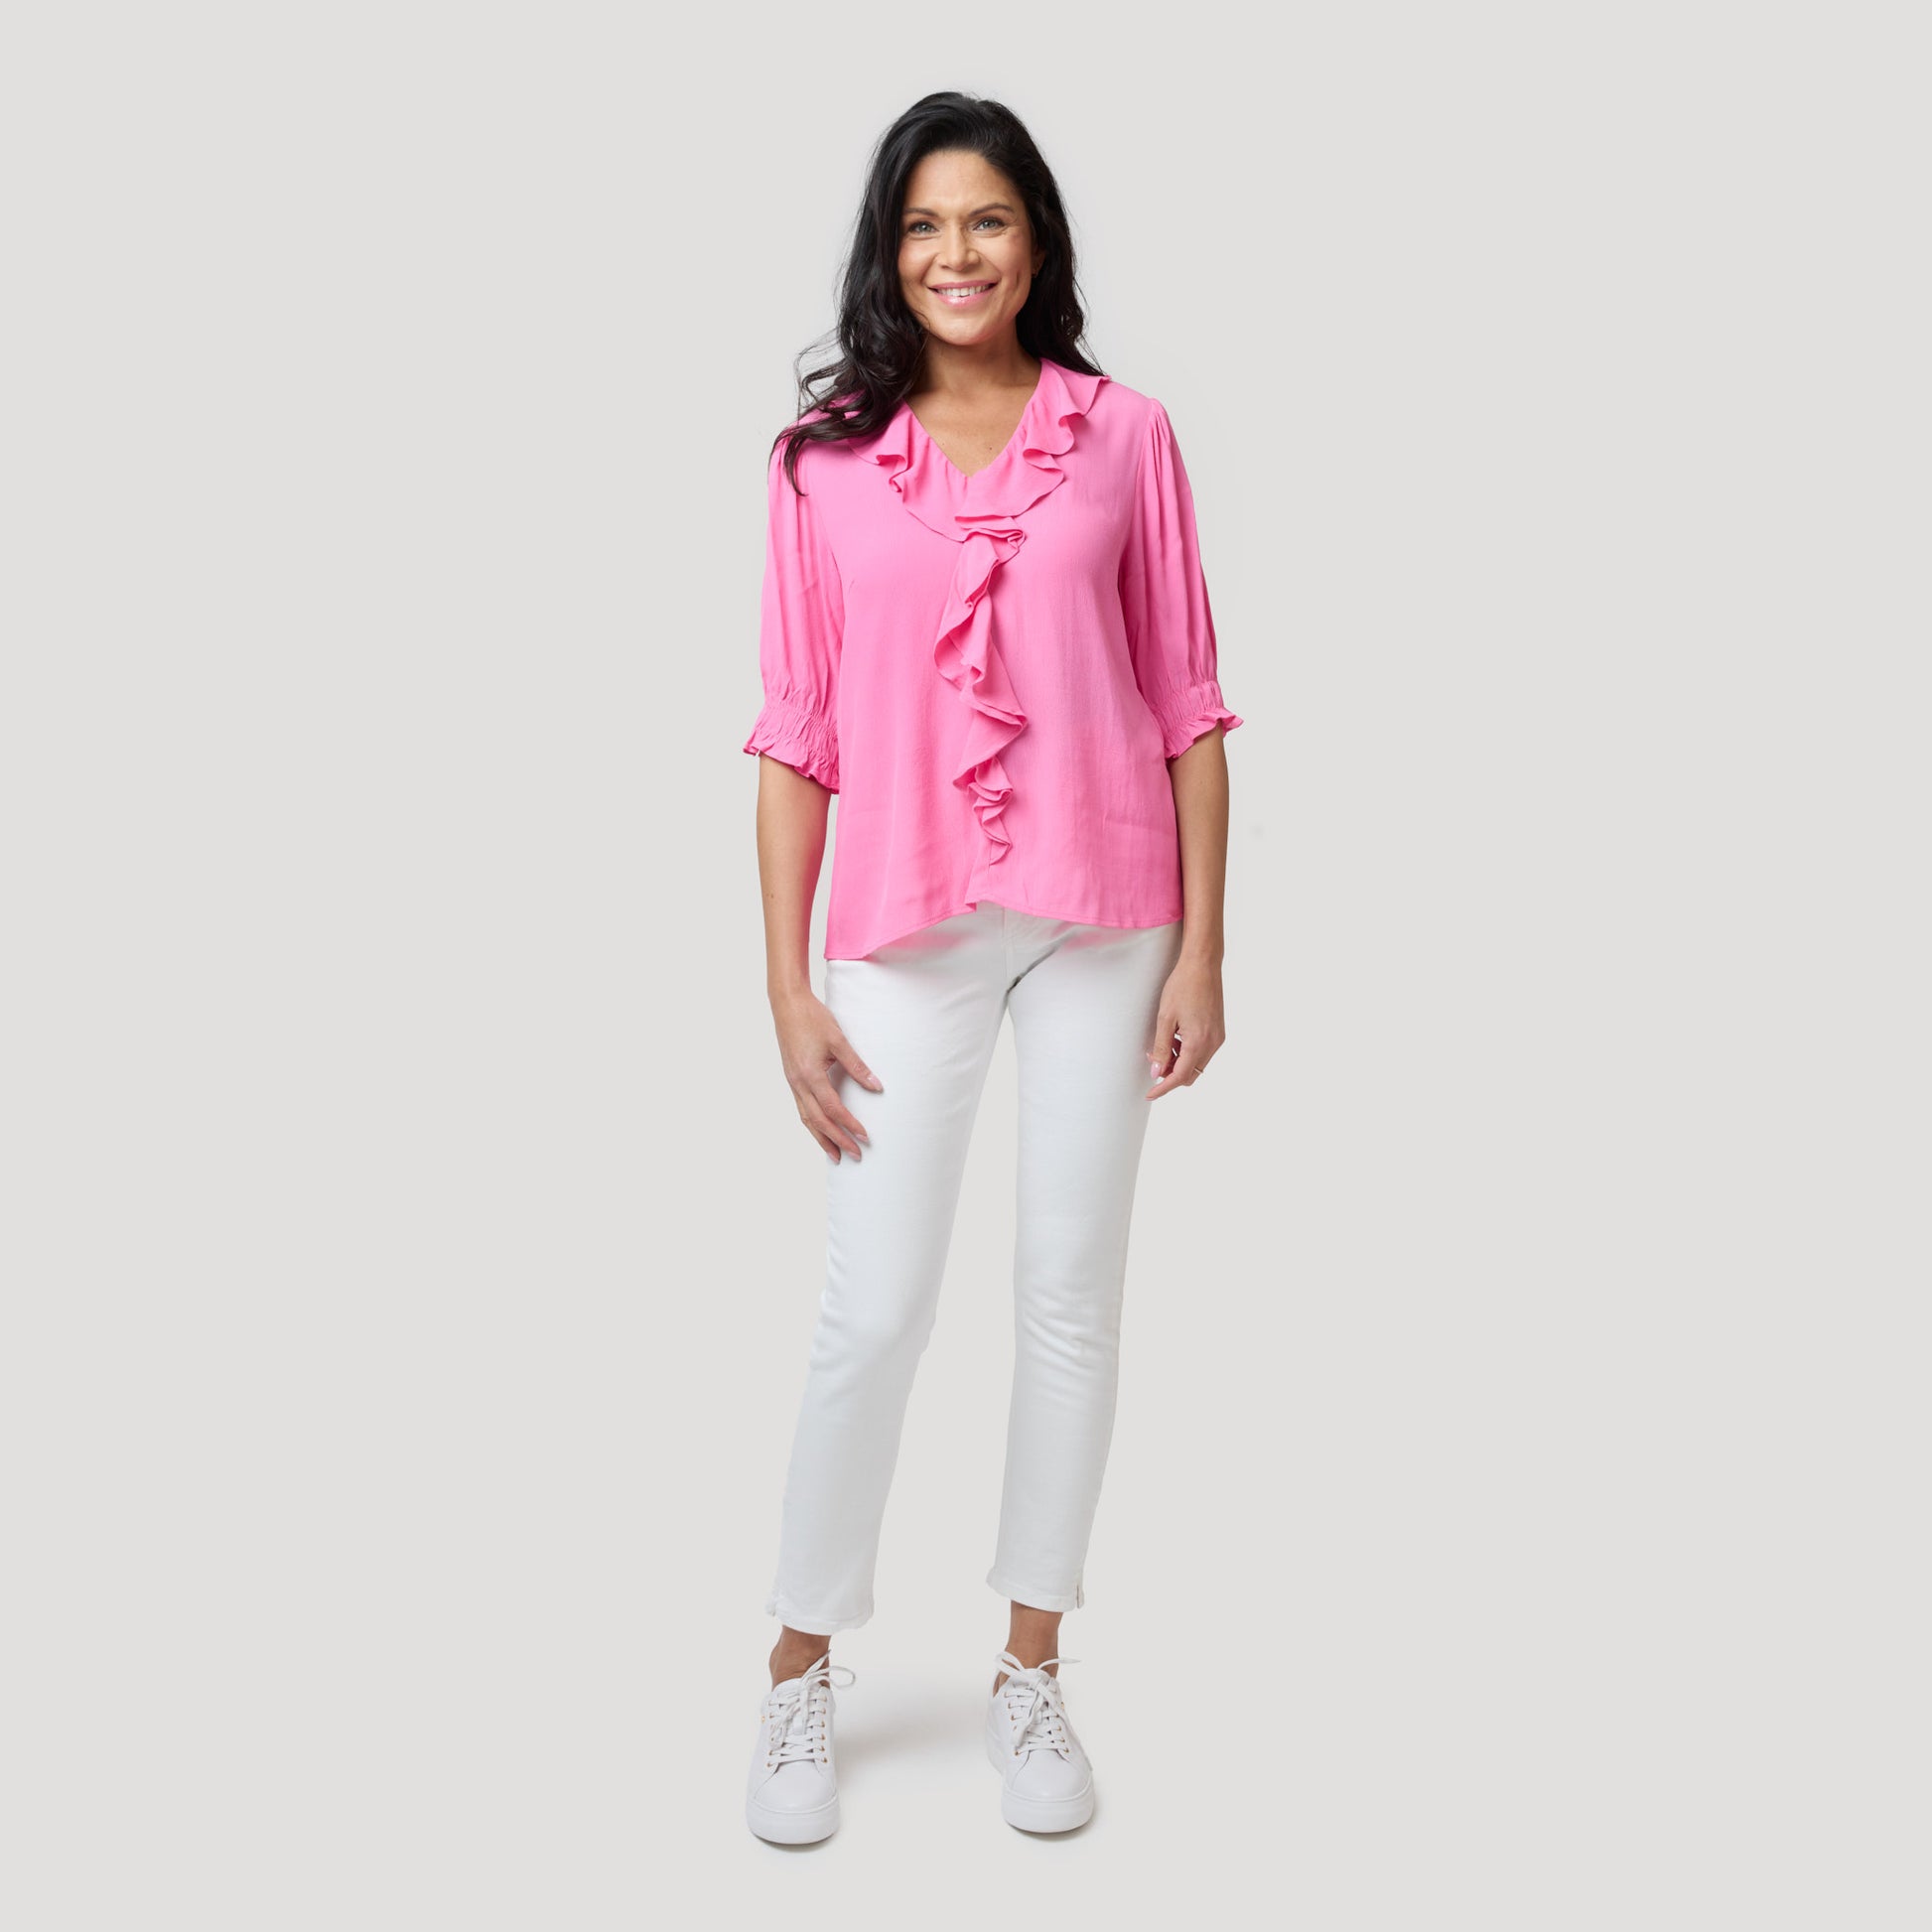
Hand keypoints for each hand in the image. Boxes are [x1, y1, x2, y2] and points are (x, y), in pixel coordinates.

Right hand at [772, 988, 882, 1160]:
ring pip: (807, 1118)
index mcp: (810, 1075)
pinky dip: (812, 1123)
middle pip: (818, 1121)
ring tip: (836, 1155)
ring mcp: (792, 1082)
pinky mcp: (792, 1078)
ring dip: (822, 1138)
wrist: (787, 1004)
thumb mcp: (838, 1040)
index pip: (833, 1109)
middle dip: (837, 1140)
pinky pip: (801, 1108)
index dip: (849, 1125)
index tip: (865, 1137)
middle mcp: (798, 1083)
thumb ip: (857, 1065)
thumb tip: (876, 1086)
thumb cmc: (812, 1018)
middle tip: (855, 1155)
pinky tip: (821, 1129)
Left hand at [1145, 954, 1226, 1098]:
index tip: (1150, 1094)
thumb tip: (1156, 1071)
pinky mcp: (1219, 1031)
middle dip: (1171, 1074)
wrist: (1203, 965)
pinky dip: (1189, 1052)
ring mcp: (1218, 1037)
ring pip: (1197, 1064)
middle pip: (1190, 1074)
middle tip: (1153, 1061)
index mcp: (1198, 1042)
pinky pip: (1203, 1052)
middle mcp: (1212, 1043)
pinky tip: (1176, 1037)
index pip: (1179, 1076)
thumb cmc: (1182, 986)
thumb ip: (1161, 1048)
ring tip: (1163, 1045)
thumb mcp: (1165, 1018)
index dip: (1163, 1088)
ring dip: (1180, 1062)